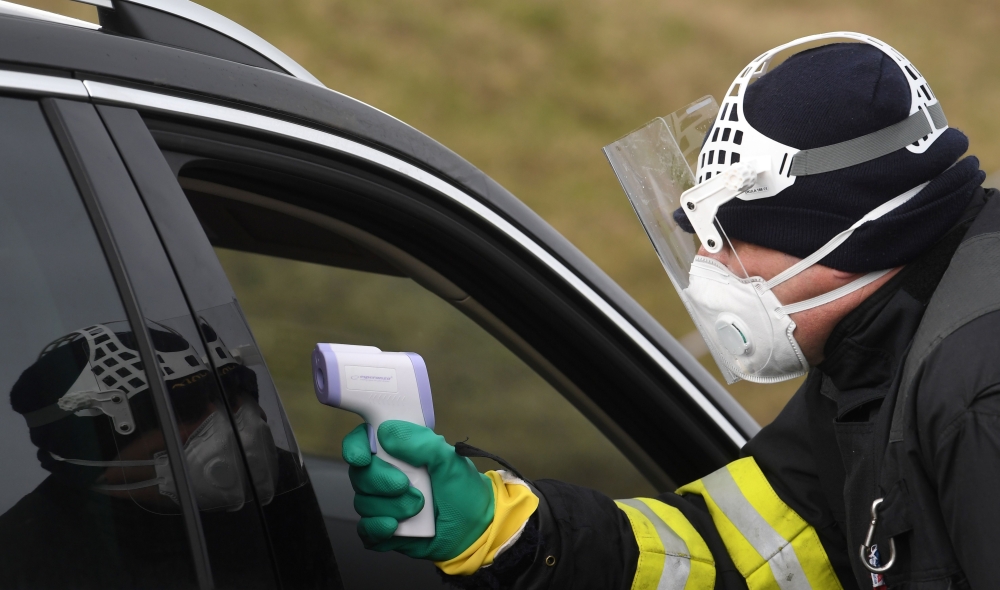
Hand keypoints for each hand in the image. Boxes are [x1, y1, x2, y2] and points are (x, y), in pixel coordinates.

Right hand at [342, 420, 494, 560]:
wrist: (475, 531)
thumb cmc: (463, 491)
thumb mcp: (450, 461)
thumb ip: (421, 443)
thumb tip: (387, 432)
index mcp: (399, 452)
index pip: (363, 441)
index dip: (356, 447)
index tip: (362, 457)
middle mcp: (386, 475)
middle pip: (360, 474)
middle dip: (381, 481)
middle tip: (406, 486)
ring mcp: (383, 503)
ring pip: (363, 503)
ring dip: (390, 507)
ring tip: (418, 507)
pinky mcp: (383, 530)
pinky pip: (366, 530)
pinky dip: (378, 529)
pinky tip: (395, 527)